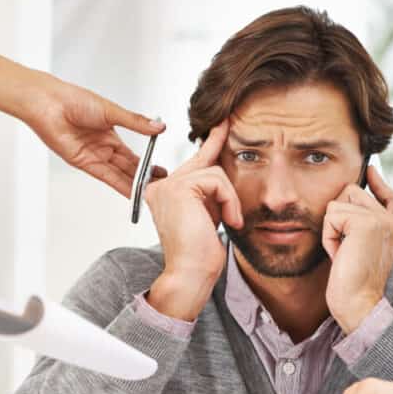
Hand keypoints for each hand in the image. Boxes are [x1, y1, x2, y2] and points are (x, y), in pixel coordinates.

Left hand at [23, 72, 166, 196]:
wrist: (48, 102)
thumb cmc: (73, 100)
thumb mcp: (112, 111)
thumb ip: (136, 123)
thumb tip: (159, 127)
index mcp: (110, 135)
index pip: (133, 156)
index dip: (147, 165)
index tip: (161, 172)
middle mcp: (103, 148)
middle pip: (128, 168)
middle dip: (144, 178)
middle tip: (160, 186)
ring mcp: (94, 157)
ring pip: (120, 175)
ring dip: (134, 185)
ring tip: (151, 193)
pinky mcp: (84, 163)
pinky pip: (107, 177)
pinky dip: (120, 185)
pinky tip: (132, 192)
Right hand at [145, 120, 242, 320]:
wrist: (190, 273)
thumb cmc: (200, 254)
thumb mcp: (209, 216)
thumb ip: (210, 195)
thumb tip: (223, 174)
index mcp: (165, 194)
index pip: (190, 164)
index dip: (208, 145)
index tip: (221, 127)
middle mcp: (161, 186)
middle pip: (201, 159)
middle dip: (217, 140)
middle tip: (228, 120)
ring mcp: (167, 185)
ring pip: (214, 173)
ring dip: (230, 199)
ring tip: (231, 221)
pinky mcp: (179, 188)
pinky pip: (217, 181)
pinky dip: (229, 201)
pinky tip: (228, 220)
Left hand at [323, 166, 392, 333]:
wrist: (358, 304)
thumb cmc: (353, 284)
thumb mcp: (361, 250)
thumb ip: (362, 227)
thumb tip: (348, 200)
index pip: (392, 197)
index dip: (379, 183)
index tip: (370, 170)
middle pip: (355, 191)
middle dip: (339, 215)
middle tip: (344, 246)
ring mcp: (382, 220)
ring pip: (341, 200)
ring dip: (332, 227)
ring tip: (342, 251)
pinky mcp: (366, 222)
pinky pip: (332, 214)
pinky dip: (328, 235)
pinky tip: (339, 254)